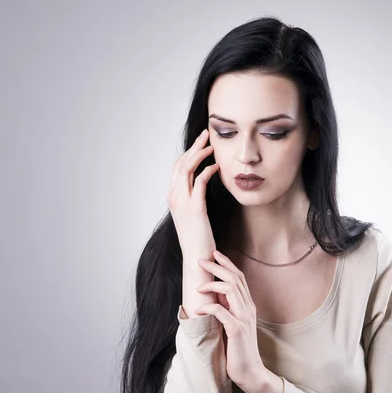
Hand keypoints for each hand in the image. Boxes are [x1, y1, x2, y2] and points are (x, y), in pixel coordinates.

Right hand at [167, 128, 218, 254]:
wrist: (196, 257)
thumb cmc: (198, 238)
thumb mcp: (193, 215)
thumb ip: (194, 199)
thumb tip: (202, 187)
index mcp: (173, 197)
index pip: (178, 167)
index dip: (189, 152)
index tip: (201, 143)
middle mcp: (174, 196)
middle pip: (181, 163)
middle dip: (193, 147)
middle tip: (206, 134)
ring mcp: (182, 202)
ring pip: (187, 168)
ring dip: (200, 154)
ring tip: (212, 145)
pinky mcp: (195, 208)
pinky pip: (200, 182)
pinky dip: (208, 170)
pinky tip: (217, 166)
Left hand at [195, 249, 267, 391]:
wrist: (250, 371)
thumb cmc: (238, 348)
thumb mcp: (233, 323)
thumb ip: (227, 308)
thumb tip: (212, 293)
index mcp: (248, 305)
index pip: (239, 277)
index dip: (227, 263)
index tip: (214, 254)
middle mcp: (248, 308)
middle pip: (235, 278)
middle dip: (217, 266)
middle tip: (201, 260)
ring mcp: (244, 318)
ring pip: (231, 289)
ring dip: (212, 284)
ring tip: (198, 287)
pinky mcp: (237, 330)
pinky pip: (221, 311)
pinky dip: (208, 306)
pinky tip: (198, 309)